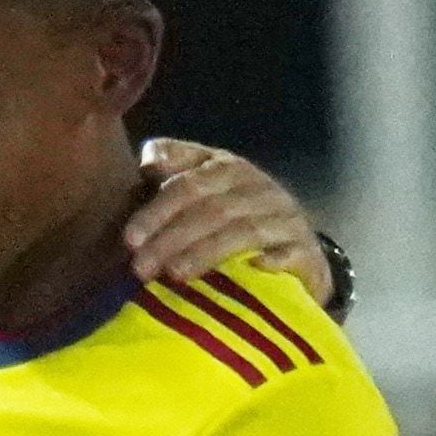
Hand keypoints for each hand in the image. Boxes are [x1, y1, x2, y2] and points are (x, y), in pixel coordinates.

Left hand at [128, 139, 331, 304]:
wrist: (292, 251)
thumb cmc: (231, 221)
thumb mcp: (201, 192)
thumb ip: (173, 173)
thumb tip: (147, 160)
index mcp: (228, 169)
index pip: (191, 182)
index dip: (159, 209)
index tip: (130, 239)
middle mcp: (260, 188)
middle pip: (213, 208)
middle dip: (172, 237)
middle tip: (141, 268)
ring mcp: (285, 218)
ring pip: (243, 231)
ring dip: (205, 253)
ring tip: (174, 275)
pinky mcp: (306, 250)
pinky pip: (288, 253)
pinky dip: (270, 261)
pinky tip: (250, 270)